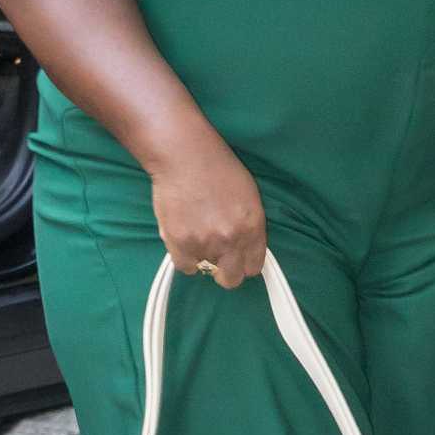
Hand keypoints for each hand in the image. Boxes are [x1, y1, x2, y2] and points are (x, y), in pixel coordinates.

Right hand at [150, 130, 267, 288]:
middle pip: (231, 279)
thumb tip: (243, 249)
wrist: (184, 155)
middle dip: (225, 271)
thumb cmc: (218, 167)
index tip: (235, 258)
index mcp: (253, 227)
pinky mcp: (180, 242)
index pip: (254, 267)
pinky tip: (183, 236)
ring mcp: (205, 243)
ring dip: (201, 255)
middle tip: (216, 256)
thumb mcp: (248, 196)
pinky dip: (183, 256)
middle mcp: (232, 240)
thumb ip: (249, 226)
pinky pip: (184, 266)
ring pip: (205, 269)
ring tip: (195, 230)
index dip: (243, 264)